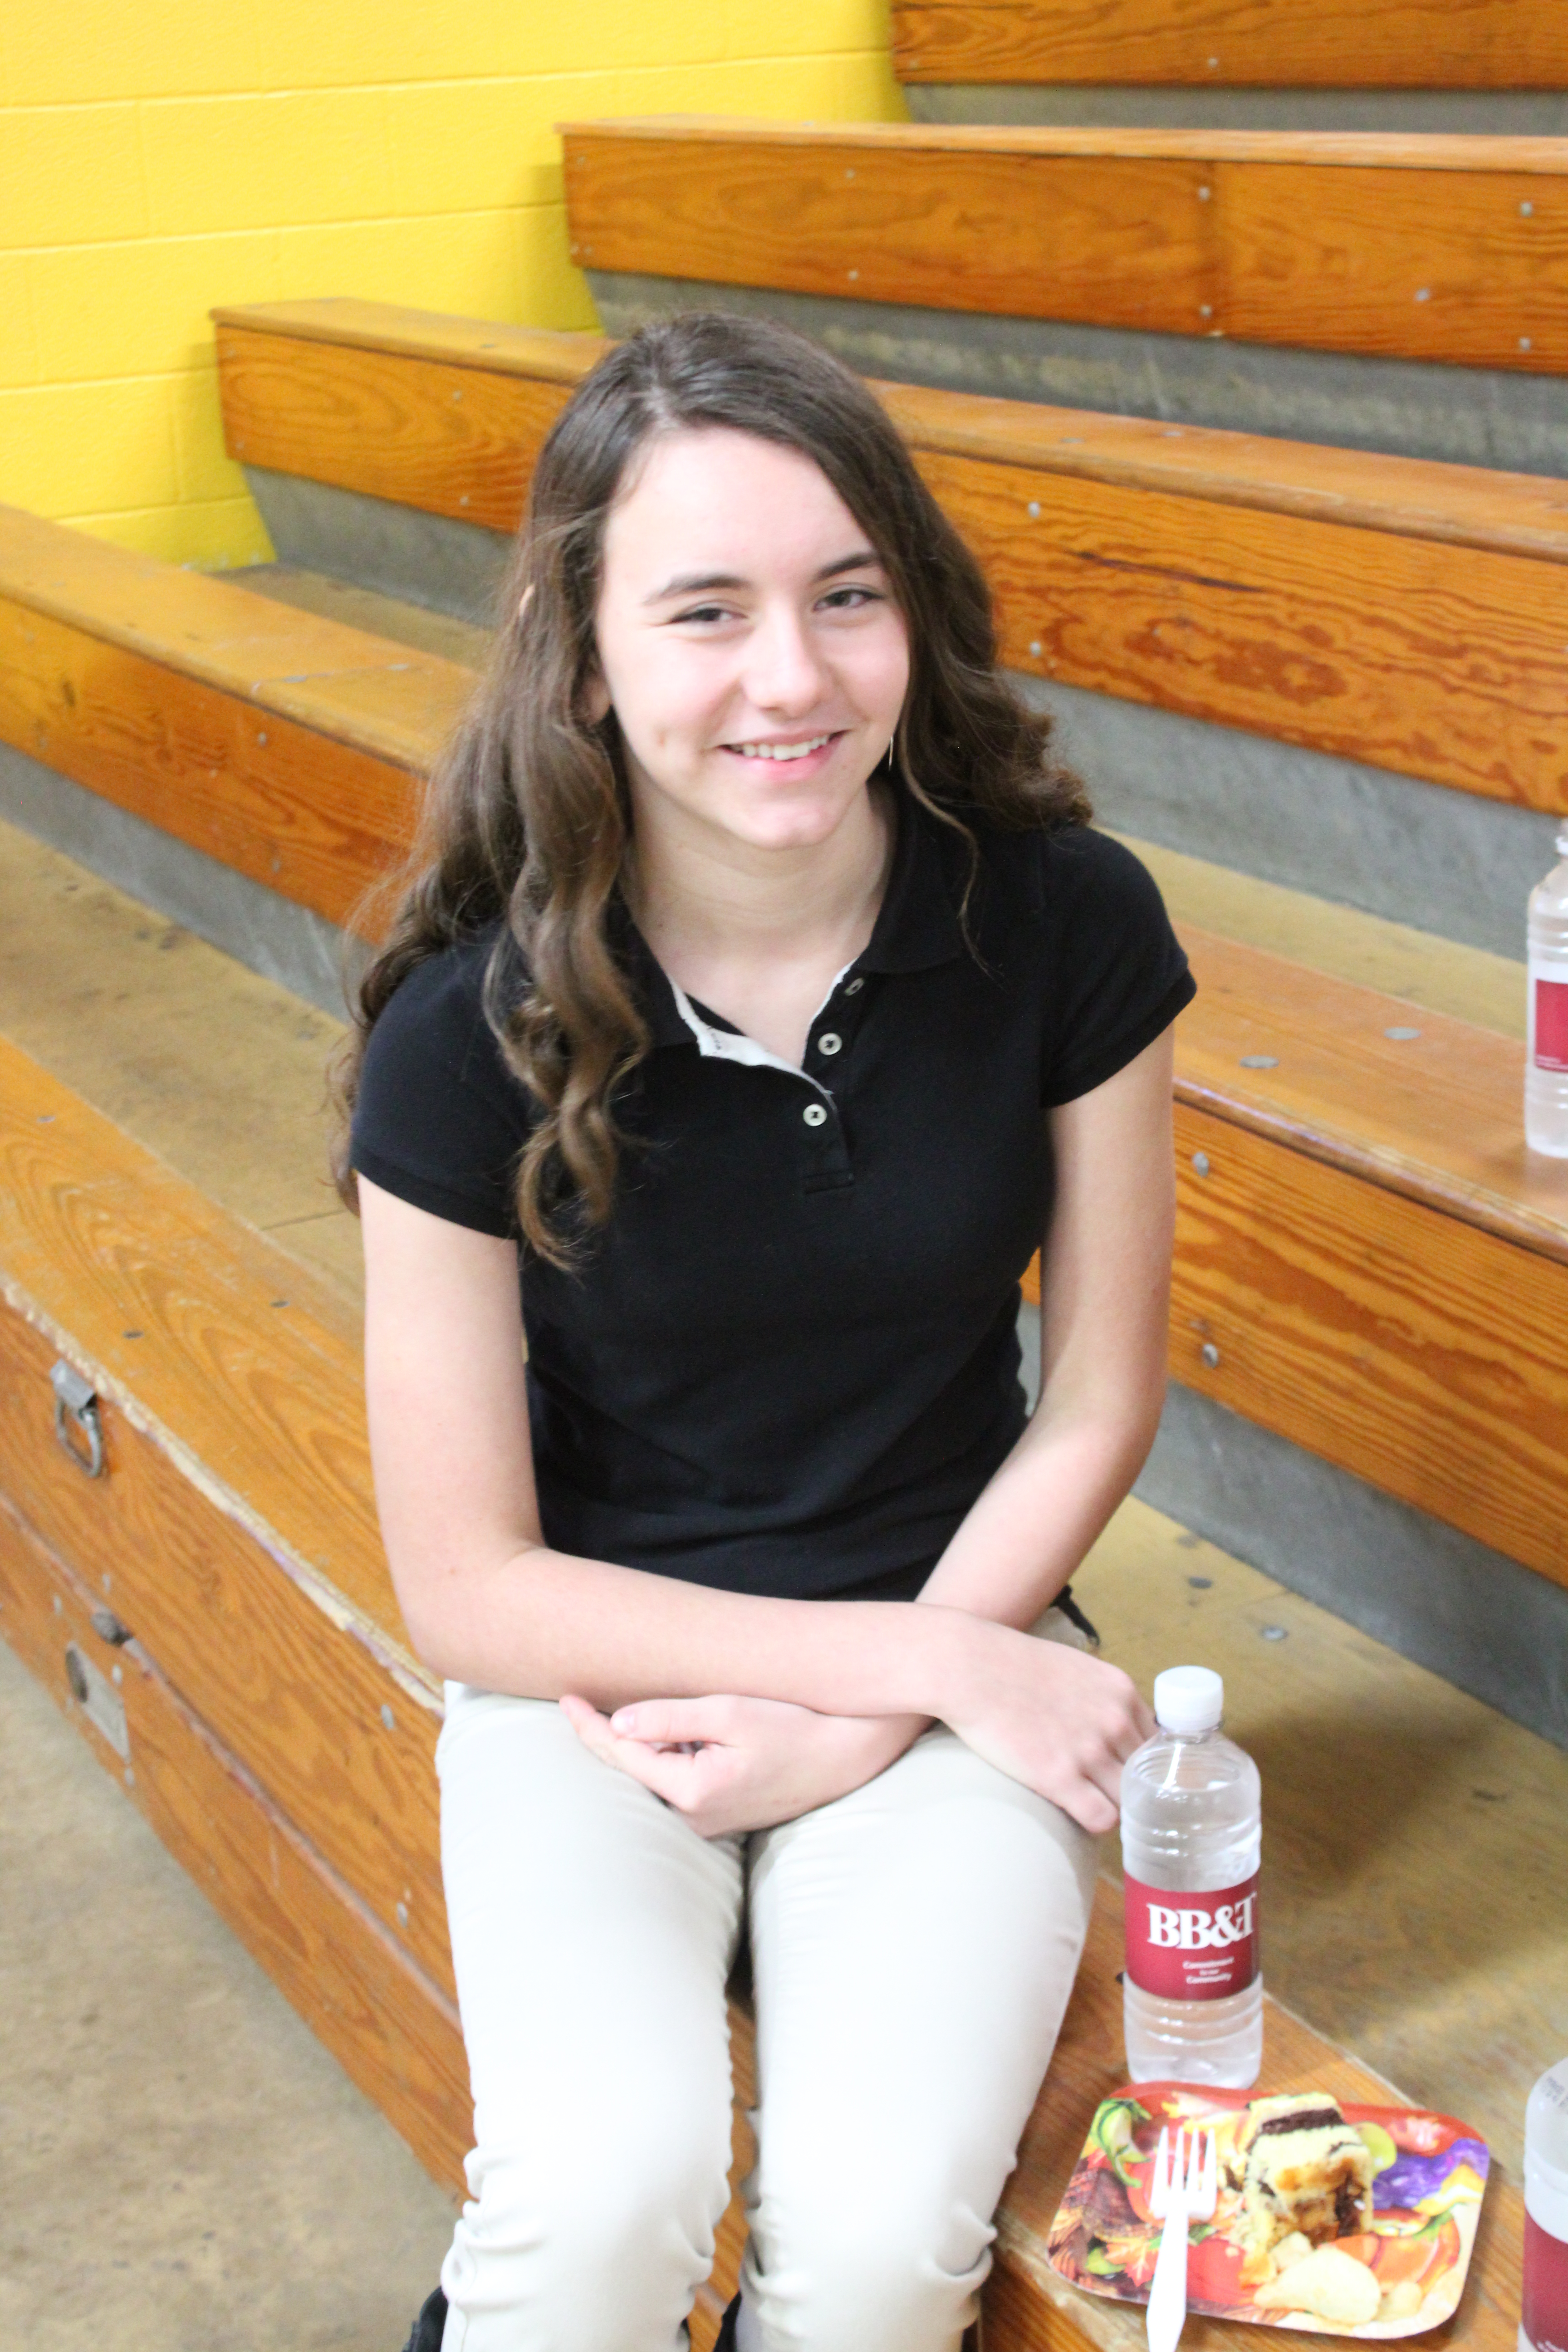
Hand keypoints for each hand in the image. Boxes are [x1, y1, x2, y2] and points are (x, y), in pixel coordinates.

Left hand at [559, 1692, 926, 1836]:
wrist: (848, 1753)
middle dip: (607, 1736)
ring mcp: (710, 1821)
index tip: (565, 1698)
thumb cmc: (795, 1725)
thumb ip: (671, 1717)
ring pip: (656, 1777)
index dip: (590, 1726)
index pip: (623, 1756)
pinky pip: (680, 1781)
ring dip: (642, 1745)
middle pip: (633, 1771)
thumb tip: (619, 1723)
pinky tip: (674, 1731)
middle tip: (577, 1699)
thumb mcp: (730, 1710)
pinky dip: (668, 1755)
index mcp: (693, 1790)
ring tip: (631, 1710)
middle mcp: (696, 1817)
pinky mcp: (724, 1814)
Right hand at [941, 1622, 1153, 1833]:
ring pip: (1128, 1800)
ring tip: (1094, 1805)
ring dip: (1115, 1806)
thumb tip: (1111, 1724)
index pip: (1156, 1743)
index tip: (1126, 1771)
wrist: (968, 1666)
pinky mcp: (1059, 1776)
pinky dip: (1096, 1822)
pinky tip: (1080, 1813)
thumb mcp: (1074, 1666)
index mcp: (1120, 1691)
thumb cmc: (1012, 1663)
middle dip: (1132, 1787)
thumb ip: (1101, 1695)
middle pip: (1146, 1774)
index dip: (1142, 1762)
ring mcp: (1088, 1750)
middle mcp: (1113, 1720)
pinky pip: (1102, 1818)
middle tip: (1109, 1793)